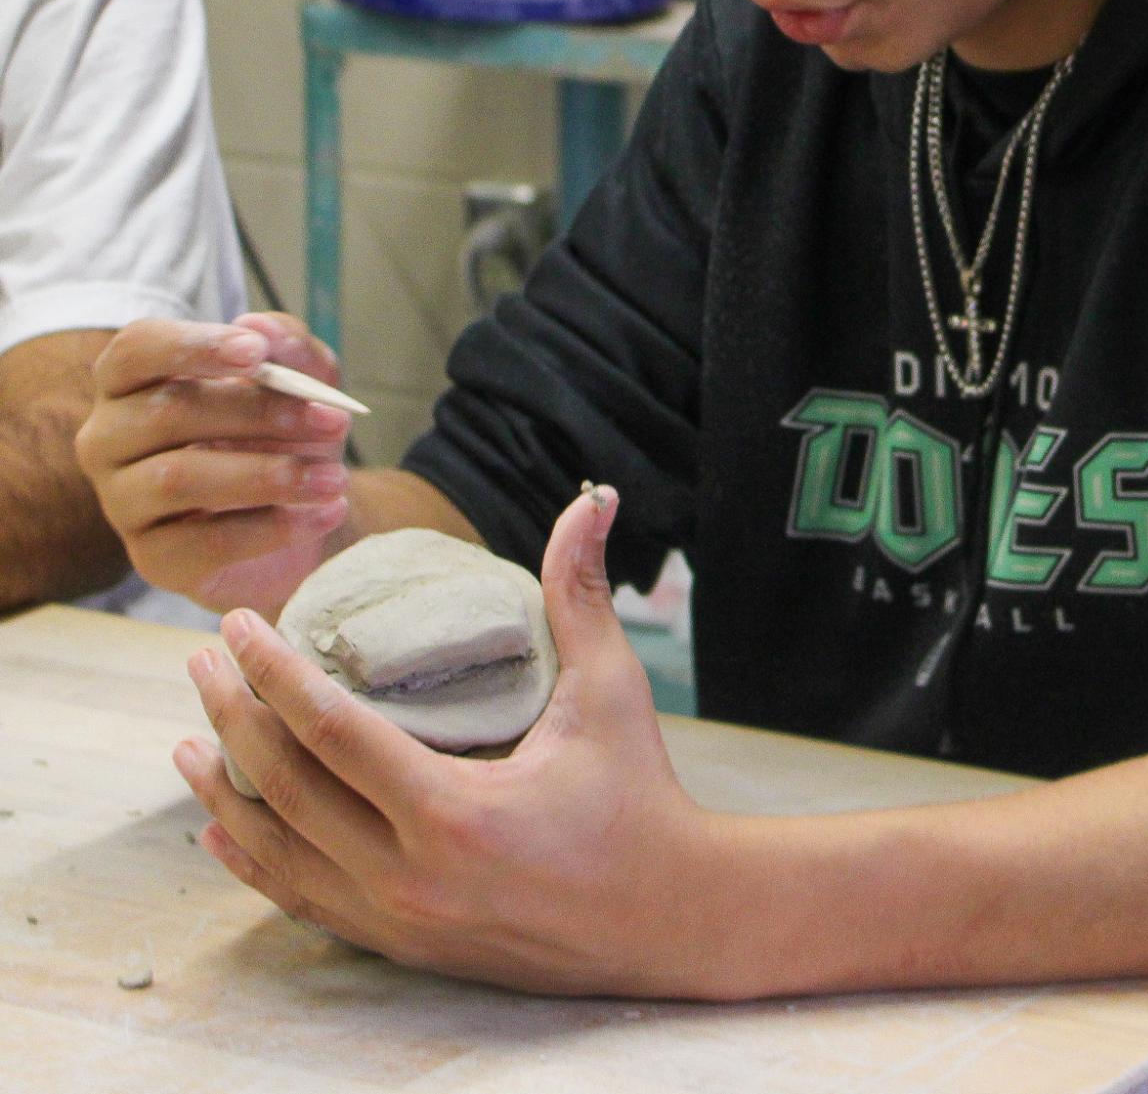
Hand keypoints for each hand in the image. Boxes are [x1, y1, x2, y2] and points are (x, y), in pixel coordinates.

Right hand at [76, 312, 354, 614]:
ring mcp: (122, 501)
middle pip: (167, 412)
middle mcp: (110, 439)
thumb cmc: (283, 432)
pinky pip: (205, 542)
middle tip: (333, 421)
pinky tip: (324, 513)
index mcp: (133, 382)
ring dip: (270, 475)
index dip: (193, 346)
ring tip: (336, 478)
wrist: (302, 513)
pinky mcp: (152, 558)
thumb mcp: (304, 379)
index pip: (136, 350)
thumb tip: (257, 327)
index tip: (256, 353)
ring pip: (180, 479)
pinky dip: (275, 527)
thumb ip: (288, 346)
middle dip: (258, 413)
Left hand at [173, 486, 736, 995]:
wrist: (666, 917)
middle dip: (232, 717)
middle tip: (200, 660)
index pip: (330, 731)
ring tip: (187, 739)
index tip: (237, 625)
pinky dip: (254, 861)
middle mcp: (409, 876)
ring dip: (223, 794)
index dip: (273, 672)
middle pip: (286, 788)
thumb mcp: (611, 690)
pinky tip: (220, 831)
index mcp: (453, 812)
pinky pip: (303, 900)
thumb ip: (582, 593)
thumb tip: (594, 499)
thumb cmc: (639, 795)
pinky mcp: (402, 943)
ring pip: (279, 853)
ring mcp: (399, 919)